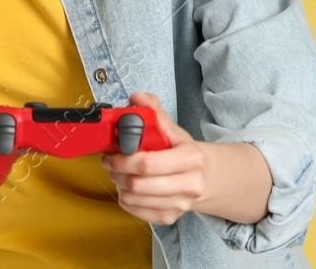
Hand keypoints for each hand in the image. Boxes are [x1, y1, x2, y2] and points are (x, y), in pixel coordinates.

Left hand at [99, 92, 208, 225]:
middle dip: (117, 172)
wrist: (205, 177)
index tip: (111, 152)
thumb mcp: (173, 130)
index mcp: (191, 158)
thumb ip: (154, 112)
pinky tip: (127, 188)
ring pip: (134, 199)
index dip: (123, 159)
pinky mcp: (170, 217)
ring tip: (118, 173)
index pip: (148, 163)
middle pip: (138, 184)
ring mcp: (180, 204)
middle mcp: (189, 184)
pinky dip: (126, 200)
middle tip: (109, 162)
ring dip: (119, 185)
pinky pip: (137, 212)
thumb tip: (137, 97)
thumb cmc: (184, 151)